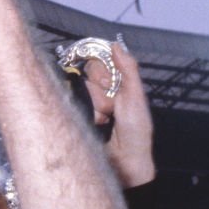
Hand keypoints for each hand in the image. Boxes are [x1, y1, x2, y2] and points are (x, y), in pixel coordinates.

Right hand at [84, 43, 154, 187]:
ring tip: (105, 119)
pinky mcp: (77, 119)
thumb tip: (115, 45)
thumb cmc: (136, 133)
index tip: (108, 82)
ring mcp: (88, 107)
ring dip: (95, 106)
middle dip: (100, 91)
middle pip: (88, 75)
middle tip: (112, 106)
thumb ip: (128, 69)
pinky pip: (72, 105)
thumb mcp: (135, 98)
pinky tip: (96, 124)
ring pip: (80, 90)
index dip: (102, 71)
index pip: (99, 63)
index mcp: (117, 84)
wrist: (125, 164)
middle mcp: (100, 93)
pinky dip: (86, 114)